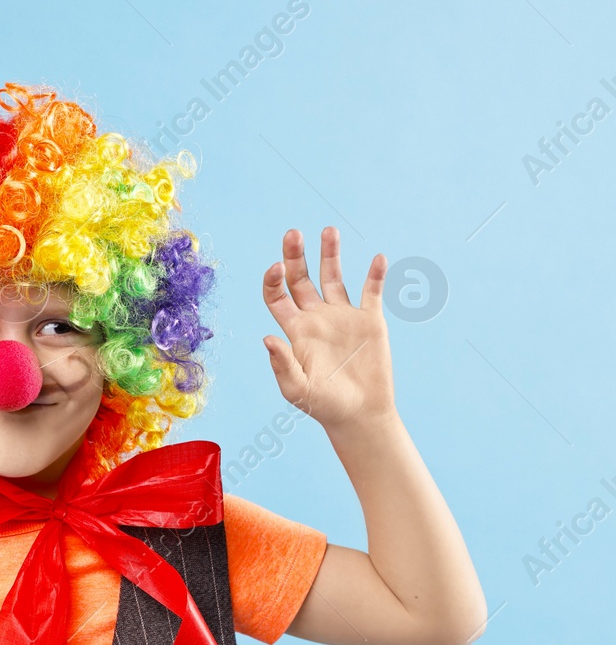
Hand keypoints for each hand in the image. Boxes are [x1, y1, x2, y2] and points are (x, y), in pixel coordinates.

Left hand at [261, 227, 395, 432]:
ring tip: (328, 230)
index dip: (273, 280)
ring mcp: (343, 316)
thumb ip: (282, 364)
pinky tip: (378, 258)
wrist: (359, 414)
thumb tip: (268, 337)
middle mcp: (316, 317)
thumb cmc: (323, 405)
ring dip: (330, 253)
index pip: (277, 296)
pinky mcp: (370, 321)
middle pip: (301, 278)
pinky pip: (372, 292)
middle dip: (295, 255)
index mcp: (295, 330)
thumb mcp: (297, 389)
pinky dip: (375, 275)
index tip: (276, 267)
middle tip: (293, 233)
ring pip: (334, 276)